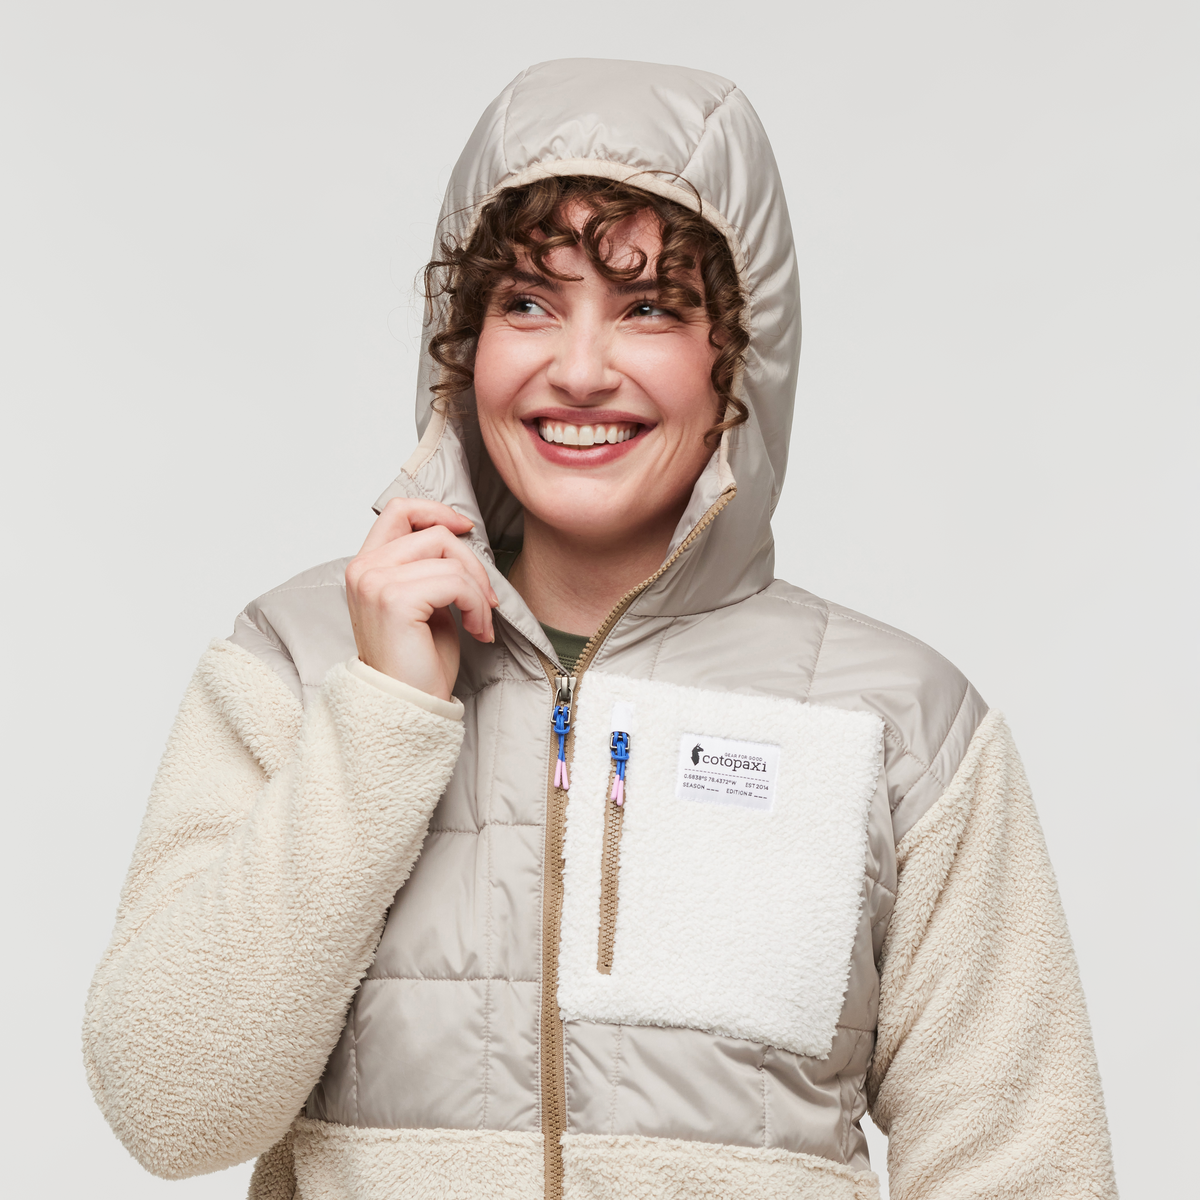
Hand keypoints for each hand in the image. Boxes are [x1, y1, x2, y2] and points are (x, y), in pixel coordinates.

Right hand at [345, 498, 497, 700]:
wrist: (407, 706)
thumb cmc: (418, 661)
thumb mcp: (424, 601)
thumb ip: (429, 566)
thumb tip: (460, 535)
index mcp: (366, 566)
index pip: (399, 510)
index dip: (437, 511)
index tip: (466, 530)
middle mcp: (363, 569)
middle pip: (435, 532)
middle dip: (473, 563)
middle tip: (487, 600)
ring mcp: (375, 582)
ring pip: (449, 555)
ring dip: (478, 589)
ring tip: (480, 621)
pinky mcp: (394, 600)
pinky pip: (456, 582)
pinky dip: (477, 605)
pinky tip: (477, 630)